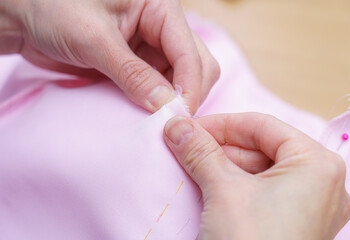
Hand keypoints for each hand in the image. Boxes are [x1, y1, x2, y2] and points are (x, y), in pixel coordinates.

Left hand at [1, 0, 218, 113]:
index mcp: (160, 7)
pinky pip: (158, 89)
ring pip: (180, 81)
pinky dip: (155, 105)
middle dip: (187, 95)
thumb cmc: (53, 8)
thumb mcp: (94, 39)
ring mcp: (150, 48)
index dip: (190, 87)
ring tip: (157, 123)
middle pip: (195, 66)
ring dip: (172, 103)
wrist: (24, 18)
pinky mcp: (138, 66)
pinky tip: (146, 117)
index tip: (179, 117)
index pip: (190, 52)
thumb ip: (133, 73)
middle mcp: (161, 27)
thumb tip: (166, 106)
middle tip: (170, 123)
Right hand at [164, 113, 349, 239]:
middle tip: (185, 144)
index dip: (222, 123)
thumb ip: (200, 151)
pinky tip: (208, 184)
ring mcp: (308, 206)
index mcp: (317, 164)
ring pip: (259, 170)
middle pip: (261, 148)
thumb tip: (177, 126)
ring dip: (222, 164)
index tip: (190, 126)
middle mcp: (320, 183)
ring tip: (191, 163)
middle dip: (219, 145)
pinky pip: (261, 192)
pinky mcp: (293, 224)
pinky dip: (233, 185)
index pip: (262, 126)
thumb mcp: (223, 190)